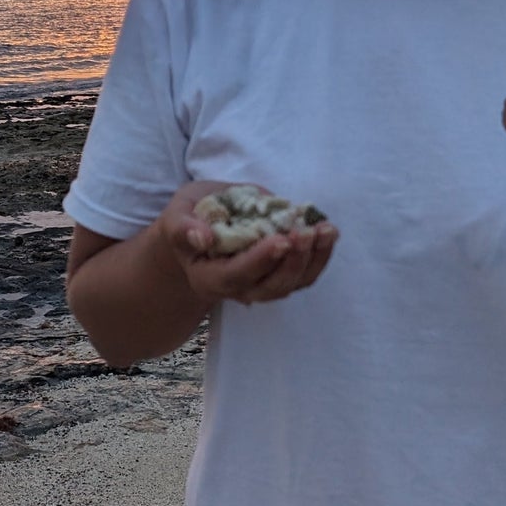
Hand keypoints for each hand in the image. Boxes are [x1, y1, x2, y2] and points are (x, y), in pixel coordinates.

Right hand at [156, 180, 337, 306]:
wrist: (202, 229)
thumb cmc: (189, 219)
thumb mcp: (177, 216)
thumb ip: (184, 228)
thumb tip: (203, 238)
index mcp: (208, 277)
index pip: (236, 275)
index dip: (260, 260)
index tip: (281, 239)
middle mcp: (237, 290)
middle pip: (270, 287)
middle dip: (293, 261)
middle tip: (307, 231)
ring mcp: (262, 286)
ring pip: (292, 284)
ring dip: (314, 259)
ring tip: (327, 230)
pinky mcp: (281, 276)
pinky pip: (304, 275)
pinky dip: (320, 256)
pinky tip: (328, 232)